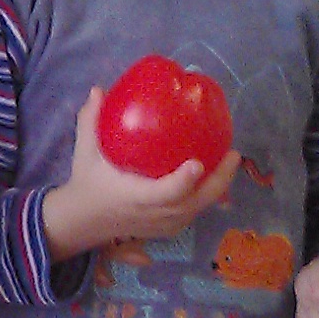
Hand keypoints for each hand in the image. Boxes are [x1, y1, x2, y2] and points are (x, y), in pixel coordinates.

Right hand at [39, 88, 239, 259]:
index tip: (197, 162)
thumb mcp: (85, 153)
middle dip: (219, 180)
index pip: (165, 194)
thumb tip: (99, 90)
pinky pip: (195, 211)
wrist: (85, 220)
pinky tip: (218, 175)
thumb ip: (91, 121)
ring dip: (219, 186)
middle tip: (233, 154)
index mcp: (135, 196)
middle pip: (195, 202)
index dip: (183, 181)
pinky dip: (208, 195)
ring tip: (230, 159)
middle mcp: (155, 214)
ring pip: (199, 208)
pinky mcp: (169, 227)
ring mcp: (164, 224)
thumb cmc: (88, 183)